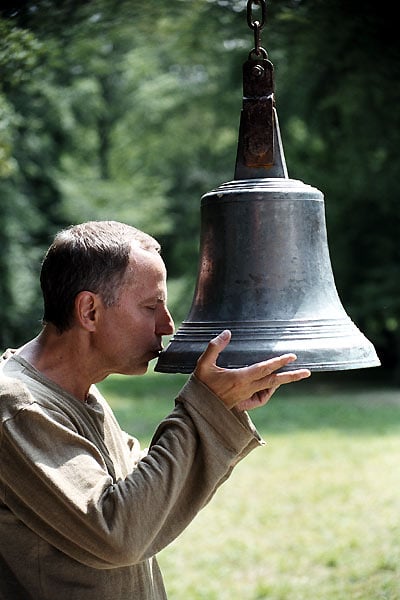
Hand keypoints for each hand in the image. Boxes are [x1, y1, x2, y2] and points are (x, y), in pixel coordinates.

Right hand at [194, 330, 310, 410]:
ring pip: (270, 387)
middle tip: (307, 372)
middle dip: (292, 376)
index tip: (292, 356)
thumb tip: (227, 333)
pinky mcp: (244, 400)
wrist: (198, 409)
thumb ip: (215, 347)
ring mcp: (247, 395)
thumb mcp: (204, 364)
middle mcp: (247, 388)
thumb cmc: (201, 385)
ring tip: (293, 373)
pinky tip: (272, 382)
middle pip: (274, 381)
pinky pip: (262, 394)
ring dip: (282, 381)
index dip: (279, 362)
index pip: (264, 368)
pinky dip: (270, 387)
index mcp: (240, 378)